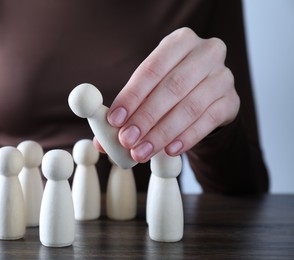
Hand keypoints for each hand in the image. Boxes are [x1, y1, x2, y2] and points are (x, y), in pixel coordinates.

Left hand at [105, 27, 239, 162]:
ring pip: (190, 107)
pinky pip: (208, 121)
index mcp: (180, 41)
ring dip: (162, 133)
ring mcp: (223, 77)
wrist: (206, 96)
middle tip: (127, 140)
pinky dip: (186, 138)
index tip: (115, 120)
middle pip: (173, 87)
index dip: (132, 96)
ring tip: (142, 152)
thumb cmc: (170, 88)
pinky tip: (169, 150)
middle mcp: (206, 53)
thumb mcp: (149, 90)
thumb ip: (127, 110)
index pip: (152, 69)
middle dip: (146, 117)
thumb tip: (102, 141)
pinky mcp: (232, 101)